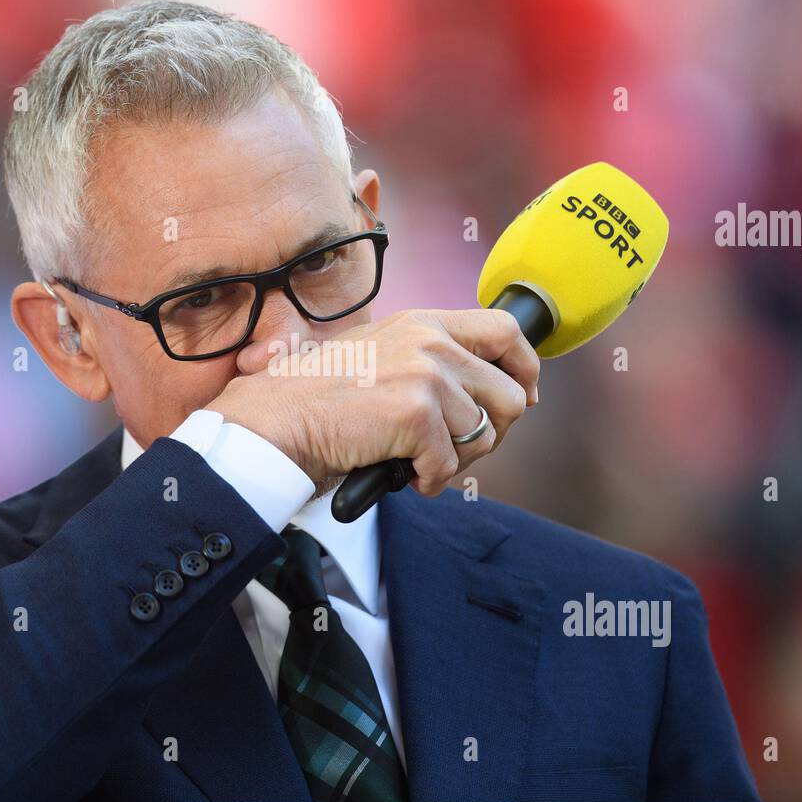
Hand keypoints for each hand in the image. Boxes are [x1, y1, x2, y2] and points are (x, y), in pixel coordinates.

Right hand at [207, 309, 540, 495]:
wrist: (276, 420)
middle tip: (458, 448)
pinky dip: (430, 480)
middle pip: (509, 393)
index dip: (524, 368)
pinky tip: (404, 473)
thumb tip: (482, 390)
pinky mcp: (416, 414)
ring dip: (457, 459)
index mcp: (423, 322)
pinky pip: (451, 464)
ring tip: (420, 459)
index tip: (520, 396)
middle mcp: (430, 341)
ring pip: (485, 434)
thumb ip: (428, 360)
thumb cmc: (318, 397)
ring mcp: (425, 375)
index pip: (505, 329)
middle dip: (492, 431)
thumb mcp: (380, 355)